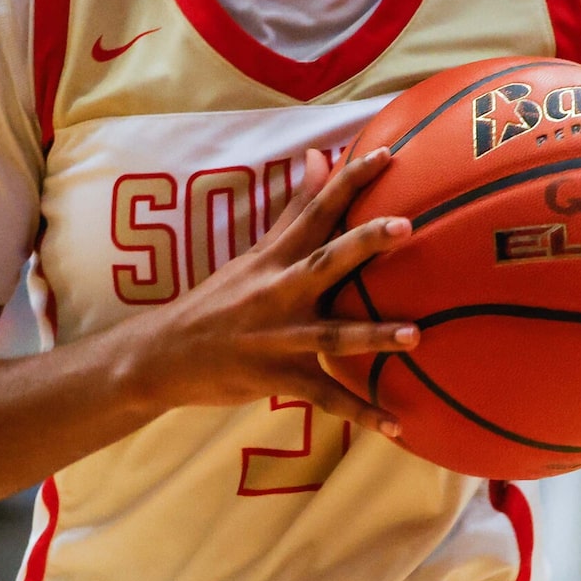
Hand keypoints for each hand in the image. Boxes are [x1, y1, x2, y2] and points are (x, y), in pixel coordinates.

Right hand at [121, 145, 419, 435]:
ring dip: (374, 335)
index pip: (315, 210)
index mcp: (273, 258)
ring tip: (415, 335)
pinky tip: (396, 425)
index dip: (350, 181)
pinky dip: (360, 413)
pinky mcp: (276, 377)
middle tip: (407, 226)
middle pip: (326, 261)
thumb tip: (319, 156)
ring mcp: (277, 336)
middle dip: (364, 244)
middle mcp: (277, 291)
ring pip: (332, 333)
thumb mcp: (254, 253)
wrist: (164, 355)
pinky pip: (325, 397)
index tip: (389, 154)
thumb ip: (293, 209)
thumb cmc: (217, 302)